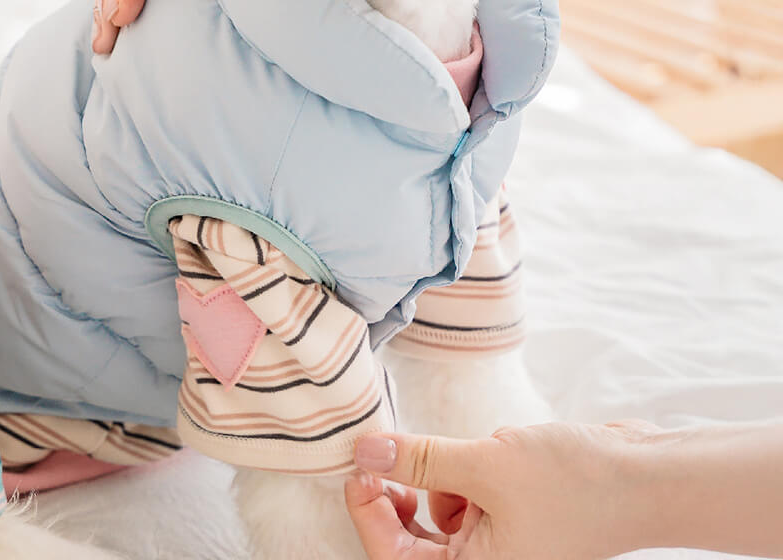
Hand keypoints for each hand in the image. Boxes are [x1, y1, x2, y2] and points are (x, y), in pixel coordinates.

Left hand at [344, 421, 661, 559]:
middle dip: (395, 497)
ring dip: (434, 483)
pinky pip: (466, 503)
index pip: (394, 556)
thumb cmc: (574, 482)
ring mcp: (500, 547)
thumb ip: (421, 459)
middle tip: (386, 455)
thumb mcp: (486, 463)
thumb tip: (366, 451)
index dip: (367, 511)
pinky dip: (465, 476)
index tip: (358, 465)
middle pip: (411, 542)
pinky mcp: (511, 521)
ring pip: (437, 519)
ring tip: (463, 455)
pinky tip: (492, 454)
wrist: (642, 475)